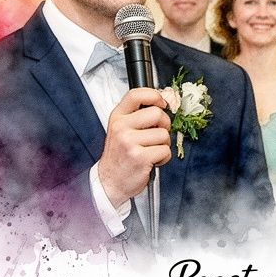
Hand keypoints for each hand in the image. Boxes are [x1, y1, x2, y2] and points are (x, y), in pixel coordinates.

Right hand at [97, 87, 171, 207]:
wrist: (110, 181)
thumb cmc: (120, 155)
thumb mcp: (121, 129)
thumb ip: (138, 115)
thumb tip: (163, 102)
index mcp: (117, 117)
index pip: (136, 94)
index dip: (154, 95)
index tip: (161, 103)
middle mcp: (121, 127)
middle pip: (157, 113)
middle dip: (164, 124)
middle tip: (157, 134)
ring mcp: (130, 142)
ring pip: (164, 134)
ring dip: (163, 144)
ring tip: (151, 150)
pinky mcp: (140, 157)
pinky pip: (165, 151)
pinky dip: (163, 158)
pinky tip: (152, 160)